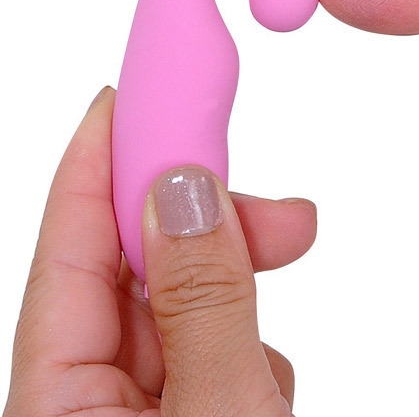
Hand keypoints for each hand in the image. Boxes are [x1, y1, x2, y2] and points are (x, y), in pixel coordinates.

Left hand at [3, 86, 316, 415]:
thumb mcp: (221, 411)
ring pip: (181, 305)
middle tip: (273, 205)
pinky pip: (210, 344)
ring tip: (294, 270)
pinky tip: (270, 372)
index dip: (96, 163)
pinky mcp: (188, 413)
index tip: (126, 100)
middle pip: (133, 271)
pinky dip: (247, 335)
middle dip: (204, 225)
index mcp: (57, 404)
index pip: (68, 250)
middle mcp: (89, 402)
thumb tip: (189, 193)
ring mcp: (142, 410)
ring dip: (240, 284)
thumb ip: (204, 303)